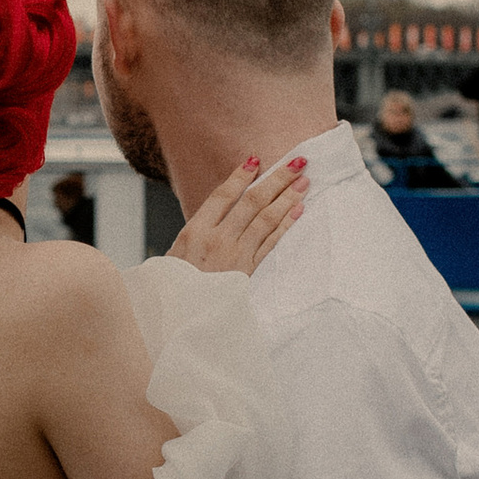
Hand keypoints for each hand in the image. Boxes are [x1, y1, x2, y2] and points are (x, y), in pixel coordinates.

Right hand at [171, 153, 307, 273]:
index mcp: (195, 231)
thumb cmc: (174, 285)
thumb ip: (200, 230)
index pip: (222, 195)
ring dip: (287, 198)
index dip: (240, 176)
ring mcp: (234, 256)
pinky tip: (298, 210)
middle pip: (251, 202)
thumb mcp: (175, 252)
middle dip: (277, 179)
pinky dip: (285, 225)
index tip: (257, 159)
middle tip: (297, 162)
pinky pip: (270, 243)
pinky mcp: (247, 271)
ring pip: (265, 219)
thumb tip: (220, 208)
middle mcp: (216, 240)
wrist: (179, 318)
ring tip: (304, 182)